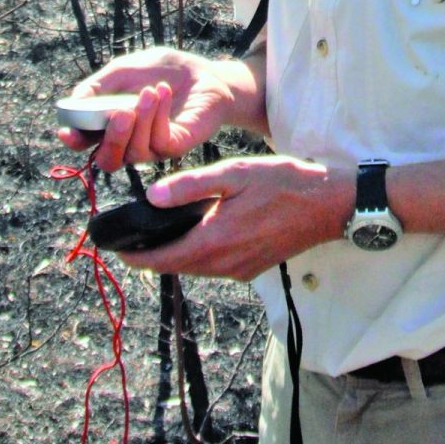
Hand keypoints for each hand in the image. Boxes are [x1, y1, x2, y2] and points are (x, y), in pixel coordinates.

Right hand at [57, 47, 262, 172]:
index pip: (86, 142)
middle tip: (120, 112)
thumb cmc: (162, 71)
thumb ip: (97, 87)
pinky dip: (158, 116)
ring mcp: (152, 147)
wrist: (204, 72)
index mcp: (110, 124)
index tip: (67, 131)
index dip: (74, 140)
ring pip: (133, 152)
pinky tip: (162, 93)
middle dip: (111, 138)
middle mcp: (128, 142)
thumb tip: (74, 102)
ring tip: (150, 91)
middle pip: (107, 159)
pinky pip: (159, 141)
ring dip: (140, 120)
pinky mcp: (175, 147)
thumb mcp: (123, 71)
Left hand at [119, 156, 352, 280]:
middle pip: (175, 267)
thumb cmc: (284, 183)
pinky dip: (199, 254)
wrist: (329, 204)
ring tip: (161, 231)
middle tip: (132, 235)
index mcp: (214, 241)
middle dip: (151, 254)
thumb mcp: (233, 174)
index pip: (160, 260)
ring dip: (176, 254)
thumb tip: (152, 196)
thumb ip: (190, 186)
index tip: (115, 246)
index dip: (133, 256)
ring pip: (195, 268)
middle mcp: (225, 264)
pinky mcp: (252, 268)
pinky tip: (199, 231)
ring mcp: (240, 270)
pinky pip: (215, 266)